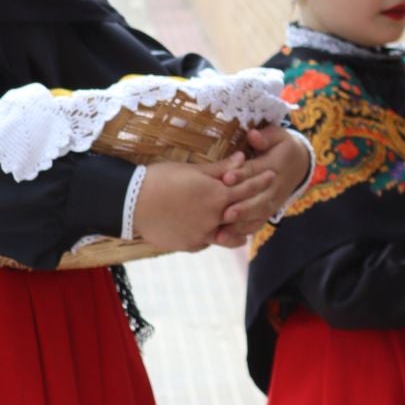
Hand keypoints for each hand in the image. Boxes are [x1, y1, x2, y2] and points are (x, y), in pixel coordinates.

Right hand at [133, 156, 263, 252]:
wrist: (131, 202)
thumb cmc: (160, 179)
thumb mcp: (192, 169)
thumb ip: (220, 168)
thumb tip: (242, 159)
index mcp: (216, 195)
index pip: (247, 188)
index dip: (261, 181)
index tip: (273, 175)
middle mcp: (214, 218)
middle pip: (243, 214)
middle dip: (255, 206)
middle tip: (265, 201)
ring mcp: (203, 234)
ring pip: (229, 234)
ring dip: (236, 228)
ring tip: (242, 225)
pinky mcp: (190, 245)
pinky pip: (208, 241)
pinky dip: (212, 235)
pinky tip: (212, 231)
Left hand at [209, 126, 309, 245]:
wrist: (300, 163)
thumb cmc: (282, 147)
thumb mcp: (278, 136)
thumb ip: (265, 137)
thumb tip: (253, 135)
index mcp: (274, 166)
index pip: (256, 171)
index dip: (242, 175)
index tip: (227, 178)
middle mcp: (273, 187)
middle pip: (258, 199)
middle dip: (243, 208)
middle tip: (225, 213)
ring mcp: (272, 201)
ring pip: (258, 215)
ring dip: (241, 225)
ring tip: (223, 233)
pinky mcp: (269, 211)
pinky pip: (257, 223)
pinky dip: (243, 232)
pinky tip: (226, 239)